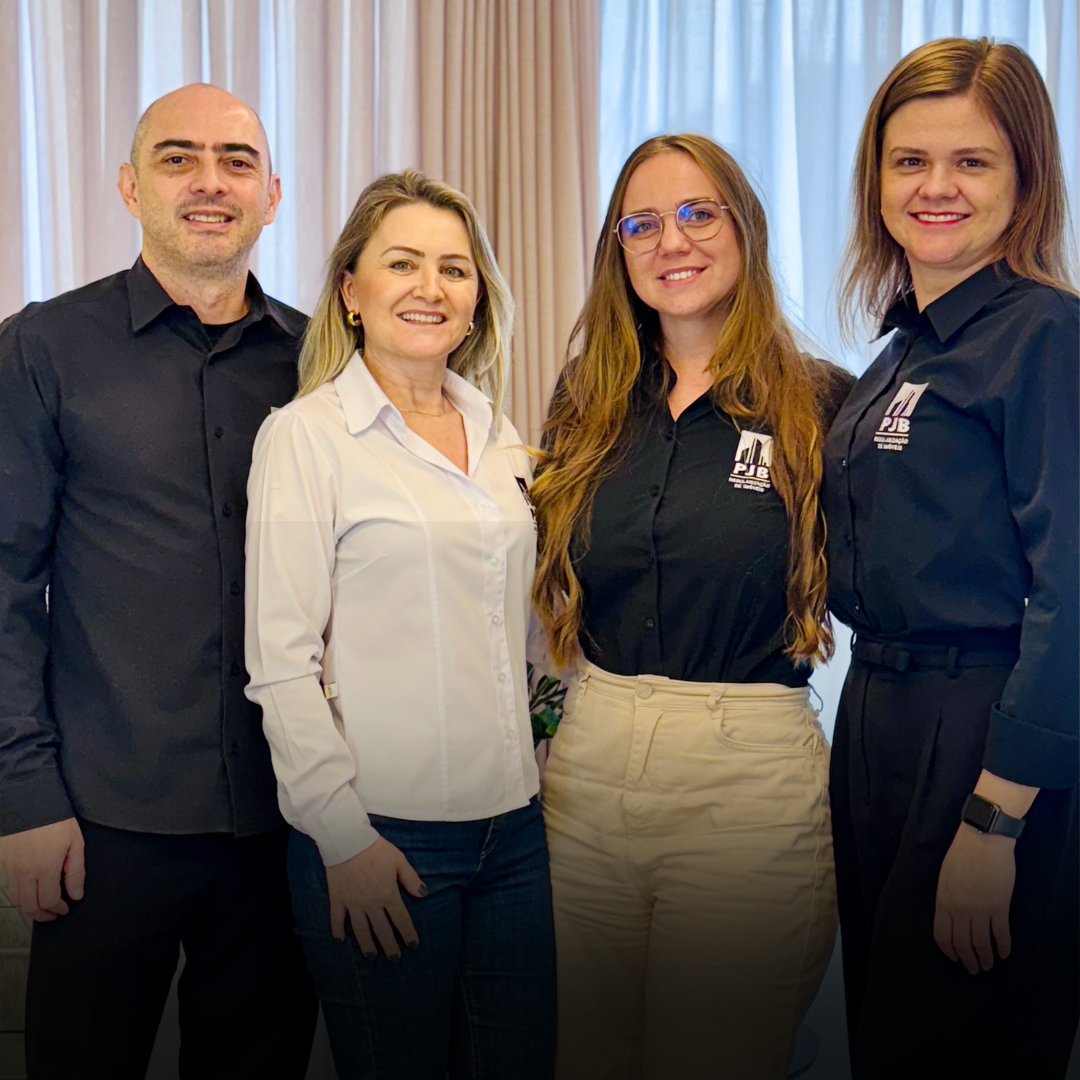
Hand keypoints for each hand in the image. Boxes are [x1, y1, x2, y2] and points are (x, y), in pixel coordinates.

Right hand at [0, 818, 84, 921]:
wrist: (29, 801)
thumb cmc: (55, 818)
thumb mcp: (75, 842)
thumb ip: (76, 871)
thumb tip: (76, 894)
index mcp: (45, 868)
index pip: (49, 901)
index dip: (58, 909)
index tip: (65, 909)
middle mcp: (25, 872)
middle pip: (30, 906)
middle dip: (43, 915)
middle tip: (53, 915)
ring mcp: (11, 868)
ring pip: (17, 899)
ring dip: (29, 908)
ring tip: (41, 907)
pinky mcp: (3, 862)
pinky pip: (9, 887)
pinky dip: (18, 895)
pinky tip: (29, 892)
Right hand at [325, 837, 426, 959]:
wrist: (348, 841)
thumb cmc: (376, 849)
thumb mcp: (399, 860)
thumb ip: (411, 879)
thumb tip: (423, 894)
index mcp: (387, 895)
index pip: (401, 919)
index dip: (408, 934)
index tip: (412, 946)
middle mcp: (371, 904)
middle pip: (381, 929)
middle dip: (389, 946)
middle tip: (394, 959)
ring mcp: (352, 903)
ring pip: (360, 930)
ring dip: (367, 945)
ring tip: (371, 956)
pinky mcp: (337, 899)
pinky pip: (337, 919)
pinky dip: (338, 930)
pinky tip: (340, 940)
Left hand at [933, 824, 1015, 973]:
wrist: (983, 840)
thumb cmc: (961, 854)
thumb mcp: (944, 877)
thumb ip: (946, 898)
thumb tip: (950, 916)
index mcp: (943, 901)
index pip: (942, 935)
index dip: (948, 950)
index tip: (954, 958)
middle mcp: (959, 910)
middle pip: (962, 944)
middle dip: (967, 960)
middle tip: (973, 970)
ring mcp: (980, 910)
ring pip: (981, 943)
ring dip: (985, 958)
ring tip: (988, 966)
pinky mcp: (999, 907)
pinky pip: (1001, 934)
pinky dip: (1003, 947)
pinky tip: (1005, 954)